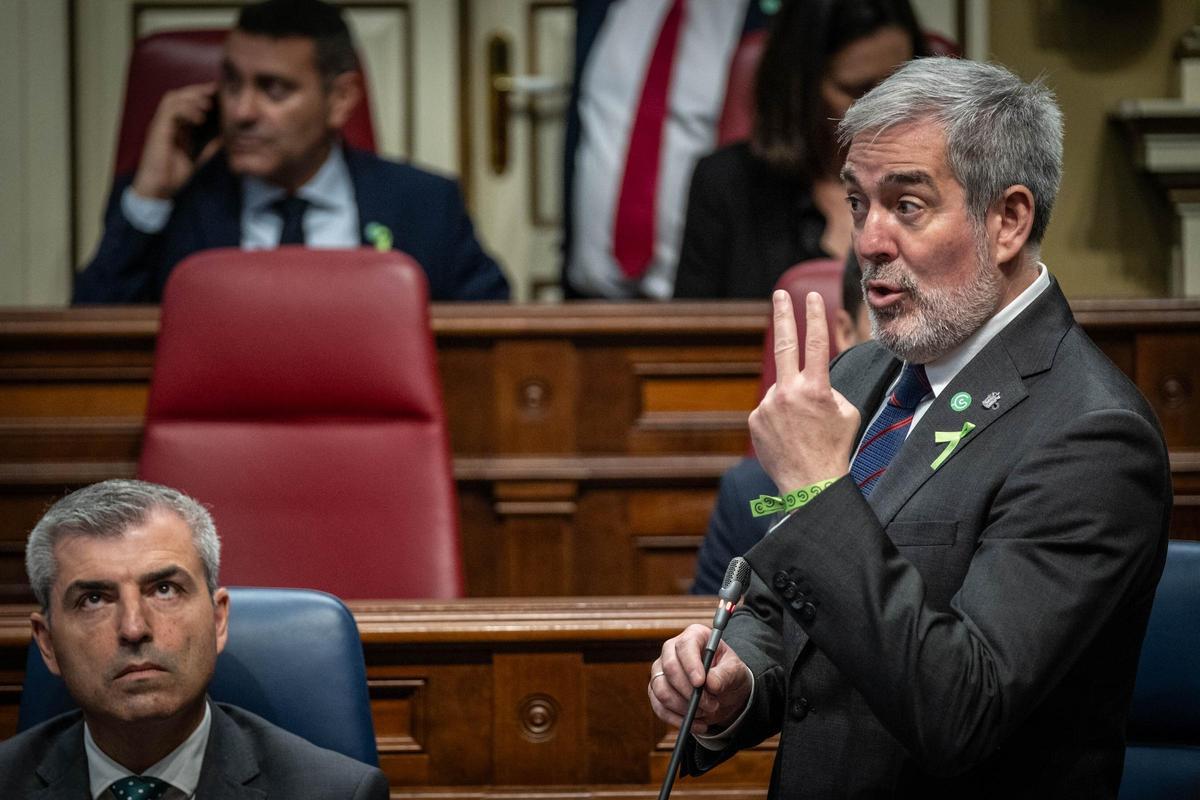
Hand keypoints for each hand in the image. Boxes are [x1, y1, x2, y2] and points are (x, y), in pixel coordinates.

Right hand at [131, 82, 218, 199]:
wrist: (158, 188)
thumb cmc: (175, 174)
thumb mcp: (199, 155)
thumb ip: (210, 143)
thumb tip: (228, 134)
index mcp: (176, 125)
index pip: (188, 101)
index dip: (202, 95)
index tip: (221, 93)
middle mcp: (167, 121)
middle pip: (180, 95)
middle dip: (199, 91)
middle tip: (216, 92)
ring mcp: (161, 124)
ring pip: (173, 98)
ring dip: (192, 99)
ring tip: (209, 106)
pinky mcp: (157, 130)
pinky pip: (170, 111)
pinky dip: (186, 110)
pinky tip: (200, 119)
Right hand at [648, 624, 750, 733]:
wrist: (724, 692)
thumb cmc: (728, 674)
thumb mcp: (735, 672)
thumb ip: (725, 675)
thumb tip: (711, 683)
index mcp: (694, 636)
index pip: (685, 646)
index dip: (690, 664)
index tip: (700, 683)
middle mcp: (672, 650)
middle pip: (669, 667)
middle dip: (689, 691)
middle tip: (711, 705)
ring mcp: (661, 670)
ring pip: (661, 689)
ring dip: (684, 707)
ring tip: (706, 712)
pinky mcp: (656, 690)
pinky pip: (659, 707)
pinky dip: (678, 719)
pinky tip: (697, 724)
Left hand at [749, 290, 859, 492]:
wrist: (810, 483)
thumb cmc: (835, 448)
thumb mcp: (847, 413)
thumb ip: (829, 389)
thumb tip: (813, 382)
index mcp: (816, 388)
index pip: (816, 342)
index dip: (814, 316)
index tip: (812, 297)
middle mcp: (789, 392)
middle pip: (785, 344)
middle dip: (783, 316)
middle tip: (779, 296)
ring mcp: (768, 405)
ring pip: (780, 389)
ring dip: (790, 401)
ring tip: (800, 429)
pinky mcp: (755, 418)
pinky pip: (768, 409)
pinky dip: (778, 417)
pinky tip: (787, 436)